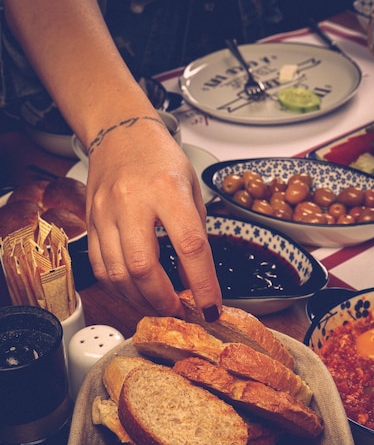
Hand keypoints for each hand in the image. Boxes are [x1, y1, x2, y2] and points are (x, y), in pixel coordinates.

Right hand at [85, 117, 221, 318]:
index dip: (202, 284)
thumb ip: (195, 233)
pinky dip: (118, 287)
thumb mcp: (191, 189)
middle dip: (163, 300)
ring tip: (157, 305)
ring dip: (139, 299)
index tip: (210, 307)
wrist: (120, 133)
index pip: (190, 246)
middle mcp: (132, 201)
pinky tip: (133, 291)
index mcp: (168, 190)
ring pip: (117, 273)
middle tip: (178, 310)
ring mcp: (105, 212)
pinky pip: (100, 266)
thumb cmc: (159, 158)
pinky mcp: (90, 222)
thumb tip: (194, 277)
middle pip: (144, 267)